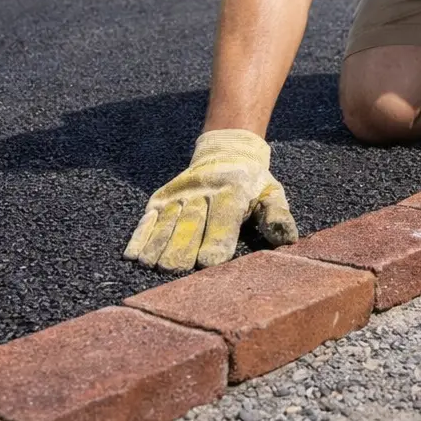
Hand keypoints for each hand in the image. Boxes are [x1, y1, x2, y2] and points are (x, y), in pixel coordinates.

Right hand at [123, 128, 298, 271]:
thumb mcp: (271, 193)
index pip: (223, 219)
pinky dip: (140, 235)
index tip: (209, 262)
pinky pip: (149, 217)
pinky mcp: (162, 198)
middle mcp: (202, 192)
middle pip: (191, 223)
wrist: (225, 150)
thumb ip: (277, 214)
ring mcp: (179, 194)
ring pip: (167, 221)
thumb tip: (286, 238)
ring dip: (158, 243)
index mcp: (232, 192)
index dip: (216, 240)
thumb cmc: (252, 182)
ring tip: (151, 265)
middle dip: (182, 246)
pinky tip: (133, 255)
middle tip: (175, 270)